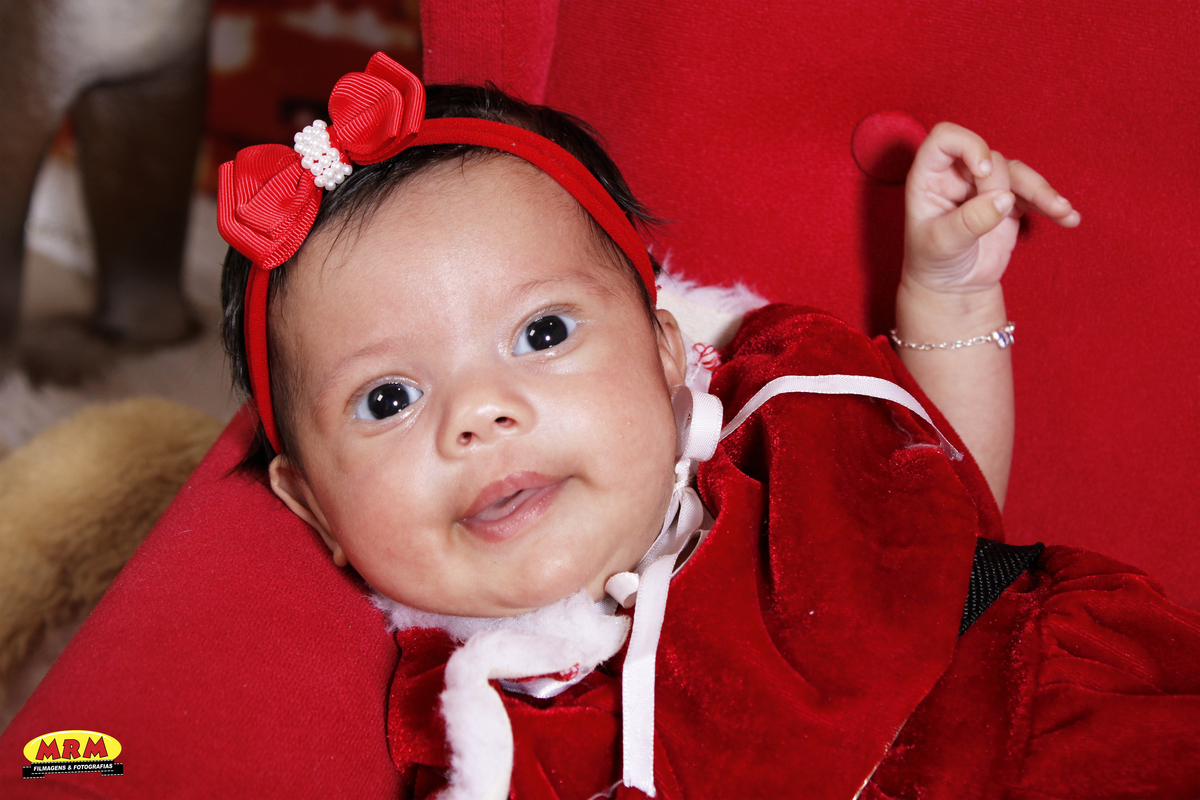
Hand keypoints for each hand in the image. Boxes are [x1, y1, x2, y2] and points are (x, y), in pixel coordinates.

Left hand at [903, 122, 1079, 295]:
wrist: (952, 286)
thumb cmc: (934, 261)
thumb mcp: (943, 244)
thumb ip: (970, 221)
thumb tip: (1003, 199)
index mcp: (931, 177)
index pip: (946, 139)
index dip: (969, 145)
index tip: (984, 170)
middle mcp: (959, 175)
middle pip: (991, 158)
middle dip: (1001, 184)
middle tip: (1000, 214)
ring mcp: (986, 187)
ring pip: (1017, 173)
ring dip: (1042, 191)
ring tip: (1062, 211)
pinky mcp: (1009, 201)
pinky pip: (1035, 195)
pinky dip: (1052, 205)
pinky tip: (1069, 218)